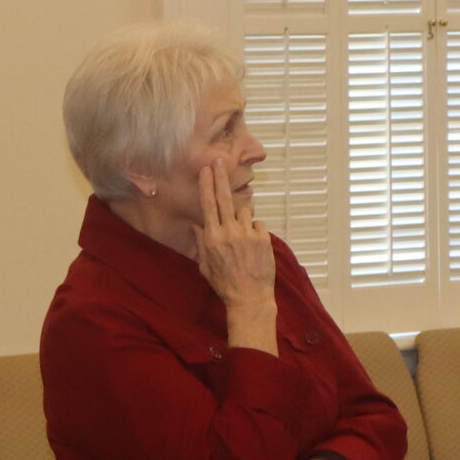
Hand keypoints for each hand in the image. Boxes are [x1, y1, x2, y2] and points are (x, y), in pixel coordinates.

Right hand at [194, 158, 276, 347]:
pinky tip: (252, 246)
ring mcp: (247, 234)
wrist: (249, 298)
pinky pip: (258, 224)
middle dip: (220, 177)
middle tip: (219, 161)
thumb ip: (201, 243)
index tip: (205, 170)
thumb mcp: (205, 266)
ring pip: (244, 212)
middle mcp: (229, 233)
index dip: (206, 185)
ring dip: (241, 218)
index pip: (207, 205)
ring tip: (241, 238)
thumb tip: (196, 224)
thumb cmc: (224, 284)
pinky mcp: (263, 239)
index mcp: (212, 238)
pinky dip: (254, 230)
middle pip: (224, 198)